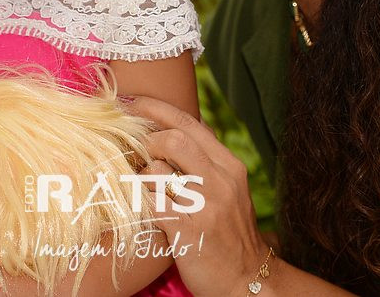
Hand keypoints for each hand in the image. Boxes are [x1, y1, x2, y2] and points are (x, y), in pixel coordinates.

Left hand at [128, 95, 270, 296]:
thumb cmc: (230, 233)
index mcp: (229, 166)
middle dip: (148, 141)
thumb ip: (205, 159)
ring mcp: (205, 206)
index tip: (132, 101)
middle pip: (174, 139)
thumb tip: (175, 128)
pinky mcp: (188, 231)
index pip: (189, 123)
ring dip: (142, 176)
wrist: (248, 280)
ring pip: (158, 171)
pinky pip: (150, 203)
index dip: (156, 108)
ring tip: (144, 187)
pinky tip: (144, 208)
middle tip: (136, 153)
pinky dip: (140, 202)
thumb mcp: (229, 189)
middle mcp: (220, 181)